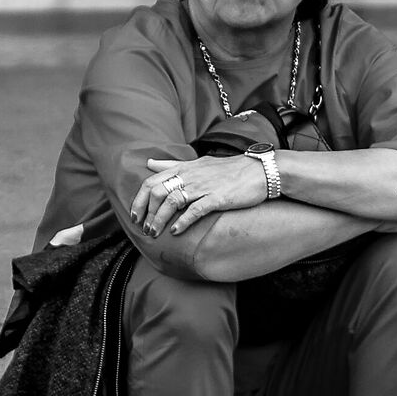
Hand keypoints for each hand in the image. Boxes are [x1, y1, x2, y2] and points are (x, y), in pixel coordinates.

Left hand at [132, 154, 266, 236]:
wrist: (260, 171)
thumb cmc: (230, 169)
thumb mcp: (198, 162)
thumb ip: (172, 164)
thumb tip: (149, 163)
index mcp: (184, 167)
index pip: (152, 181)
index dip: (139, 199)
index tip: (136, 214)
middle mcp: (191, 175)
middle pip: (157, 192)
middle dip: (146, 212)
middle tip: (144, 228)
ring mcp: (203, 186)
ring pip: (171, 202)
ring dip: (160, 220)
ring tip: (156, 233)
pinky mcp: (217, 198)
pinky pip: (194, 211)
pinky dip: (182, 222)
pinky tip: (176, 232)